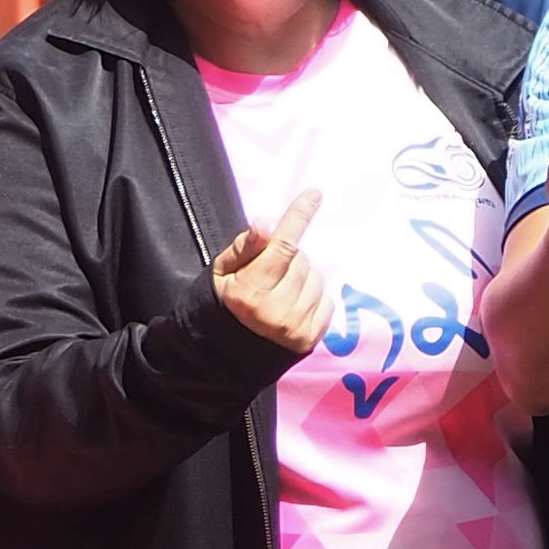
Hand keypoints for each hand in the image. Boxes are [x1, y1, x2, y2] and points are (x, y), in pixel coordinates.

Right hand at [209, 189, 328, 354]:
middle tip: (269, 274)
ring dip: (302, 278)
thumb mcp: (222, 273)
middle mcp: (276, 310)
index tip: (314, 193)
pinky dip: (313, 297)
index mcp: (249, 291)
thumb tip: (268, 224)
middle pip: (300, 260)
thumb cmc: (222, 305)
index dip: (298, 217)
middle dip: (288, 259)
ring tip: (279, 292)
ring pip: (316, 278)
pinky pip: (327, 301)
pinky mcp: (311, 339)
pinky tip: (293, 306)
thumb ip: (245, 248)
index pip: (281, 246)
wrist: (224, 355)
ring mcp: (296, 327)